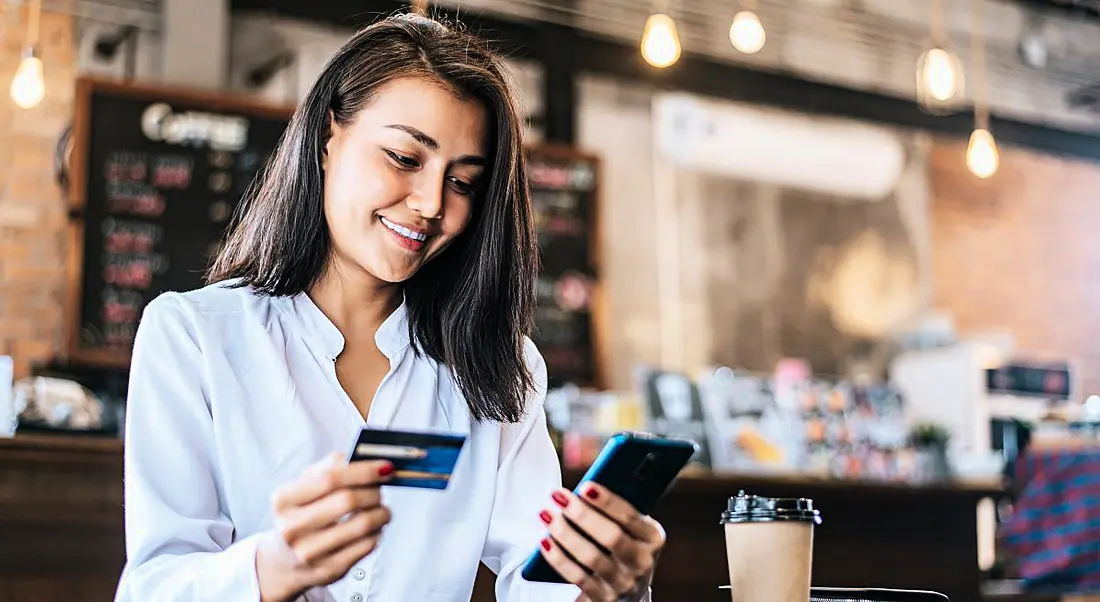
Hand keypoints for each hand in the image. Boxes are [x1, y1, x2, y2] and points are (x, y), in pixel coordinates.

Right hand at [256, 452, 393, 601]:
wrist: (285, 560)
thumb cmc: (301, 514)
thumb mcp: (304, 486)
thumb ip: (331, 466)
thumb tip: (365, 458)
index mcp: (284, 500)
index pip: (329, 478)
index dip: (363, 470)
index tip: (385, 466)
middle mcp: (292, 528)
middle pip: (348, 500)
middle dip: (374, 491)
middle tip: (381, 488)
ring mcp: (310, 552)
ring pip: (363, 524)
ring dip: (381, 512)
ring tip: (381, 509)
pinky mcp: (329, 570)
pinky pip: (367, 545)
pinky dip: (377, 531)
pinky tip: (373, 528)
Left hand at [538, 483, 664, 601]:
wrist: (626, 584)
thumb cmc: (622, 542)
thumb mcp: (628, 525)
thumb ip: (613, 507)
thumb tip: (583, 488)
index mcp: (653, 537)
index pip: (630, 517)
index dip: (607, 502)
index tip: (585, 487)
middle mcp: (642, 562)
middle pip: (611, 537)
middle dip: (582, 515)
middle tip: (558, 497)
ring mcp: (624, 583)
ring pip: (592, 558)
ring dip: (565, 534)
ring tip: (547, 515)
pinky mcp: (604, 598)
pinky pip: (578, 577)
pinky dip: (559, 559)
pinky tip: (545, 542)